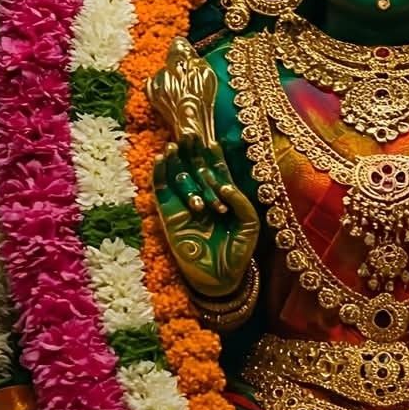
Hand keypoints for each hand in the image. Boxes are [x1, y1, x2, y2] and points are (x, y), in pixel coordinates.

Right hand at [152, 132, 259, 300]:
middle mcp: (203, 197)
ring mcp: (184, 205)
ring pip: (177, 176)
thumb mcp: (249, 224)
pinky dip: (159, 175)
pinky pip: (162, 192)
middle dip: (192, 152)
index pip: (216, 170)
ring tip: (173, 143)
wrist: (221, 278)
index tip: (211, 140)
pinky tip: (159, 159)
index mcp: (222, 197)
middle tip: (189, 132)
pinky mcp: (169, 215)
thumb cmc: (239, 252)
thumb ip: (240, 202)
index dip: (213, 156)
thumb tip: (223, 185)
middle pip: (195, 168)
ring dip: (174, 159)